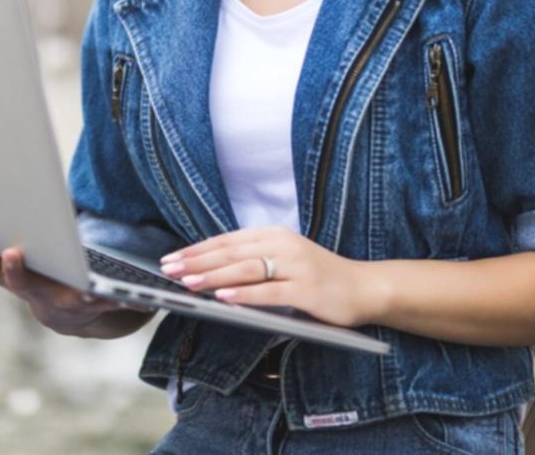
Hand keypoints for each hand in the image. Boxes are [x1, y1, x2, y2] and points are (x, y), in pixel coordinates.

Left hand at [0, 238, 151, 337]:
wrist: (69, 314)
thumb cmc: (92, 292)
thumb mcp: (110, 300)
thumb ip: (119, 301)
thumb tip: (143, 303)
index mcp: (70, 300)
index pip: (77, 299)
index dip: (82, 296)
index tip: (85, 291)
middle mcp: (41, 295)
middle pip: (25, 285)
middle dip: (19, 271)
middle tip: (14, 254)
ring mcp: (19, 287)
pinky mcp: (4, 276)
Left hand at [159, 227, 374, 326]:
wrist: (364, 287)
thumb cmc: (319, 277)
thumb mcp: (284, 260)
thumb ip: (254, 261)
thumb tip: (211, 270)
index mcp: (274, 234)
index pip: (227, 240)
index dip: (197, 249)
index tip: (172, 258)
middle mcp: (283, 245)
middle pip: (231, 252)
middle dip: (198, 261)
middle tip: (170, 269)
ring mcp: (296, 266)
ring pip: (247, 269)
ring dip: (214, 276)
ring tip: (189, 282)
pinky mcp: (306, 290)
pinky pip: (269, 292)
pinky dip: (244, 295)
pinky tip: (224, 299)